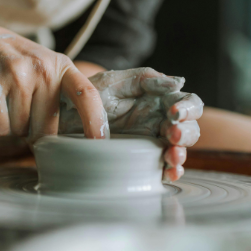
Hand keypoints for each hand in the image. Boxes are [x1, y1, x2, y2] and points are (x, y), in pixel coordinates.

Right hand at [0, 25, 107, 140]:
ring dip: (13, 125)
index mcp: (60, 65)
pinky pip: (0, 128)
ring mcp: (16, 76)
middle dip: (34, 130)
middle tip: (22, 106)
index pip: (87, 95)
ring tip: (6, 99)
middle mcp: (42, 69)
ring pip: (21, 131)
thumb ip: (62, 91)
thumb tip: (76, 135)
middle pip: (47, 128)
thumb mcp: (45, 65)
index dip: (96, 121)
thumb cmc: (13, 60)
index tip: (100, 143)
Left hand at [59, 67, 203, 180]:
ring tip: (171, 155)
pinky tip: (166, 172)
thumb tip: (179, 81)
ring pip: (178, 150)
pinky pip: (160, 168)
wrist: (62, 116)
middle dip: (187, 133)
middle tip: (173, 135)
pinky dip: (169, 172)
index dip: (189, 108)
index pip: (188, 103)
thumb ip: (146, 79)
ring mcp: (150, 142)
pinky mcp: (139, 160)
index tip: (174, 113)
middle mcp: (159, 121)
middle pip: (189, 129)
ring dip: (180, 154)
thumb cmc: (88, 94)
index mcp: (158, 100)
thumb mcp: (115, 82)